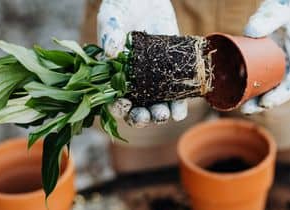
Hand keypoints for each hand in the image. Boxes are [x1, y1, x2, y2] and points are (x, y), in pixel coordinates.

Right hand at [98, 0, 187, 126]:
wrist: (145, 0)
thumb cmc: (121, 10)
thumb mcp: (112, 20)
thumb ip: (110, 35)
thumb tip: (111, 53)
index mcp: (113, 77)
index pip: (113, 100)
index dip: (118, 108)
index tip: (124, 104)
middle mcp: (134, 84)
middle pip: (136, 111)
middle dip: (142, 118)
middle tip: (148, 116)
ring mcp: (154, 82)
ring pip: (157, 108)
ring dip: (161, 115)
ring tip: (165, 114)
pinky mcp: (171, 75)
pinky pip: (176, 97)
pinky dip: (178, 106)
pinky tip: (179, 110)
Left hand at [241, 0, 289, 113]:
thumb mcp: (282, 6)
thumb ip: (269, 17)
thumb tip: (250, 33)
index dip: (284, 94)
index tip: (266, 102)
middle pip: (282, 86)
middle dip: (265, 101)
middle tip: (246, 109)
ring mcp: (282, 57)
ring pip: (272, 82)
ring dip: (257, 96)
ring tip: (239, 105)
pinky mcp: (270, 53)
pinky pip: (263, 71)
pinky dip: (252, 82)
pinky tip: (238, 89)